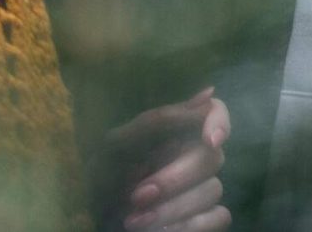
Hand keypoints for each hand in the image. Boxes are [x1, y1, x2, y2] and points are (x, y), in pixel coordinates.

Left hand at [106, 87, 231, 231]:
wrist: (92, 215)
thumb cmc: (101, 177)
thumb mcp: (117, 146)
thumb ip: (158, 122)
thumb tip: (209, 93)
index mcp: (176, 132)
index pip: (215, 112)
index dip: (220, 121)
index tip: (210, 140)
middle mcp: (194, 157)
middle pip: (212, 157)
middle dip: (175, 179)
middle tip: (138, 195)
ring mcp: (202, 189)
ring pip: (213, 190)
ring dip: (173, 208)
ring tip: (134, 221)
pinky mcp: (205, 219)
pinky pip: (219, 218)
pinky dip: (191, 226)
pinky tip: (162, 231)